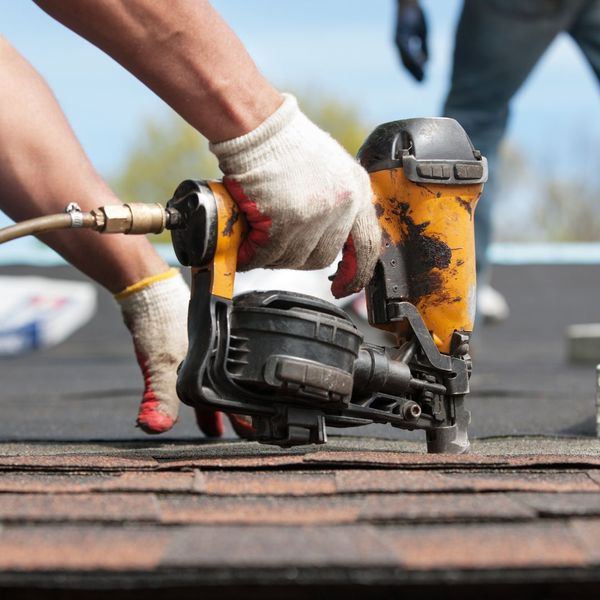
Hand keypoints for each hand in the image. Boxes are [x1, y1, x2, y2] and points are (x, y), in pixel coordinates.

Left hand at [116, 269, 247, 436]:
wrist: (148, 290)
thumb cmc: (160, 320)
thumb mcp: (160, 366)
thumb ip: (159, 398)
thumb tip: (156, 426)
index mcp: (212, 361)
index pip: (233, 396)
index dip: (242, 416)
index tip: (252, 433)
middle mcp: (212, 354)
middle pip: (228, 391)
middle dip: (234, 413)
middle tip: (243, 432)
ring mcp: (202, 348)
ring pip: (215, 381)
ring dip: (216, 403)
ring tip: (216, 425)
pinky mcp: (189, 342)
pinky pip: (202, 372)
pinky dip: (202, 388)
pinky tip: (194, 393)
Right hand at [210, 94, 380, 297]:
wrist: (259, 125)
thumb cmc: (286, 143)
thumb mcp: (330, 168)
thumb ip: (336, 202)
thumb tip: (327, 236)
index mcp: (357, 192)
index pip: (367, 245)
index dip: (356, 272)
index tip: (344, 286)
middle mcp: (342, 205)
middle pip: (322, 257)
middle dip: (297, 257)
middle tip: (277, 246)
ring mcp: (315, 214)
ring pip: (294, 258)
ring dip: (272, 256)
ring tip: (257, 240)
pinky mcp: (286, 220)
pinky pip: (268, 254)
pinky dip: (253, 256)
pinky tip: (245, 248)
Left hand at [395, 0, 427, 81]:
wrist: (408, 0)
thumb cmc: (416, 15)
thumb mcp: (423, 33)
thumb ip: (424, 48)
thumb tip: (427, 64)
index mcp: (402, 45)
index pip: (408, 63)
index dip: (414, 73)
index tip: (422, 82)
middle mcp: (398, 44)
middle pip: (405, 63)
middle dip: (414, 74)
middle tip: (422, 84)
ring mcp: (398, 39)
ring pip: (405, 58)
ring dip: (414, 68)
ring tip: (422, 76)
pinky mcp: (400, 33)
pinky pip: (407, 48)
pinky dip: (414, 56)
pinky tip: (421, 62)